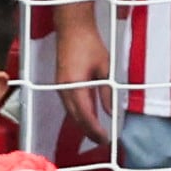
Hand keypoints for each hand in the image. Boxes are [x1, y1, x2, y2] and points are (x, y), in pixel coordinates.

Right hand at [51, 13, 113, 149]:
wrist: (72, 28)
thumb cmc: (90, 45)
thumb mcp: (105, 69)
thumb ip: (107, 93)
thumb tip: (111, 112)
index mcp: (74, 86)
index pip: (85, 115)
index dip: (95, 130)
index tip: (106, 139)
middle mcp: (63, 89)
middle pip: (75, 117)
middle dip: (88, 131)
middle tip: (103, 142)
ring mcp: (60, 86)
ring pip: (70, 112)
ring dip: (83, 124)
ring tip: (96, 133)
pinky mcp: (61, 83)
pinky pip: (68, 104)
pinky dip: (78, 114)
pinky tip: (88, 117)